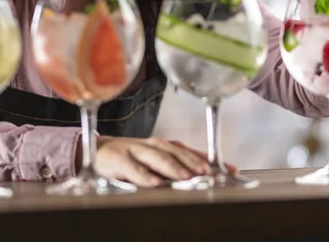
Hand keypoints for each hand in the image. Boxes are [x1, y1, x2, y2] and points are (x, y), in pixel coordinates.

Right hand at [87, 136, 236, 187]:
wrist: (99, 152)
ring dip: (173, 167)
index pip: (190, 151)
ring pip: (157, 157)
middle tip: (207, 172)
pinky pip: (133, 168)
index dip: (209, 159)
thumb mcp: (154, 162)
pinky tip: (154, 182)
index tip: (229, 170)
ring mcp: (135, 151)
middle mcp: (152, 145)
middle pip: (175, 151)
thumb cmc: (130, 158)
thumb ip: (175, 168)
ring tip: (186, 177)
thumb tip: (205, 177)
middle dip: (193, 161)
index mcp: (163, 146)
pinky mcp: (119, 159)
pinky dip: (144, 175)